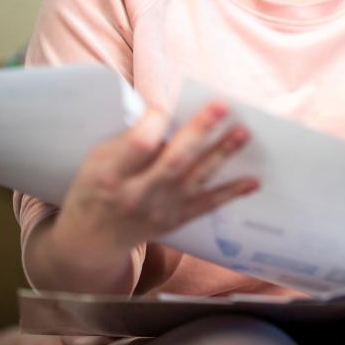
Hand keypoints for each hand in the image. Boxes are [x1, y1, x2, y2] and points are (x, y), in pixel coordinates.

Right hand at [53, 101, 257, 258]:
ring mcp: (159, 211)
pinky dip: (231, 193)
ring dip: (221, 154)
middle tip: (222, 106)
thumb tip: (173, 117)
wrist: (91, 239)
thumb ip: (129, 142)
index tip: (165, 105)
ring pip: (195, 180)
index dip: (155, 122)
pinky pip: (207, 206)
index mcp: (110, 174)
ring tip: (243, 132)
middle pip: (173, 161)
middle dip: (199, 131)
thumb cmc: (95, 185)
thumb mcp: (97, 160)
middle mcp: (137, 195)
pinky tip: (253, 181)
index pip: (139, 145)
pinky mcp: (175, 221)